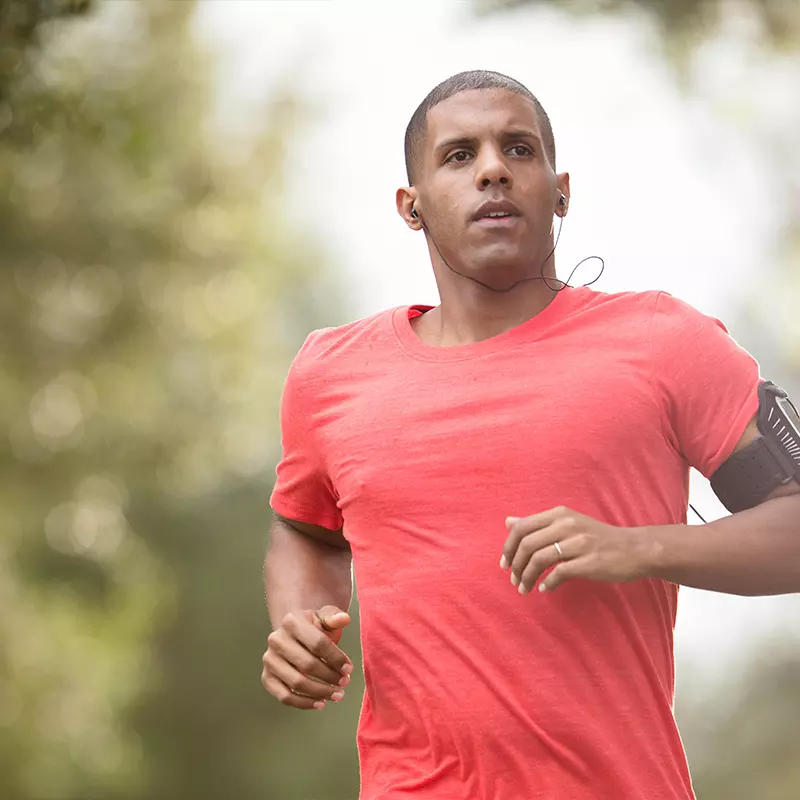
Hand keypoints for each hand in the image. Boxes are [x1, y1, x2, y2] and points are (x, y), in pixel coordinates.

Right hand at [262, 605, 352, 709]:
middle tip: (344, 683)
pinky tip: (320, 703)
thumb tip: (344, 618)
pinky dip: (304, 703)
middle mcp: (276, 640)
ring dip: (320, 692)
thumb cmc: (314, 627)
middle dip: (330, 677)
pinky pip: (285, 696)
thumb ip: (334, 617)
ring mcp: (270, 660)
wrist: (295, 635)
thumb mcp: (325, 617)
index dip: (336, 658)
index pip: (318, 643)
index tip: (349, 669)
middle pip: (307, 664)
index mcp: (291, 622)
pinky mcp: (267, 678)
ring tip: (337, 695)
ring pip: (296, 683)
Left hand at [500, 506, 657, 593]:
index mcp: (559, 514)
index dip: (508, 547)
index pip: (522, 527)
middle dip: (515, 565)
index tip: (504, 564)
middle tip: (513, 580)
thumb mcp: (567, 523)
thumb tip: (508, 521)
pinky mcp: (590, 562)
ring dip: (527, 577)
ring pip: (540, 559)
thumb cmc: (597, 537)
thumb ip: (538, 524)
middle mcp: (568, 524)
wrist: (635, 549)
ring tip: (524, 588)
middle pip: (528, 544)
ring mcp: (579, 543)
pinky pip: (559, 573)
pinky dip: (547, 583)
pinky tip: (545, 589)